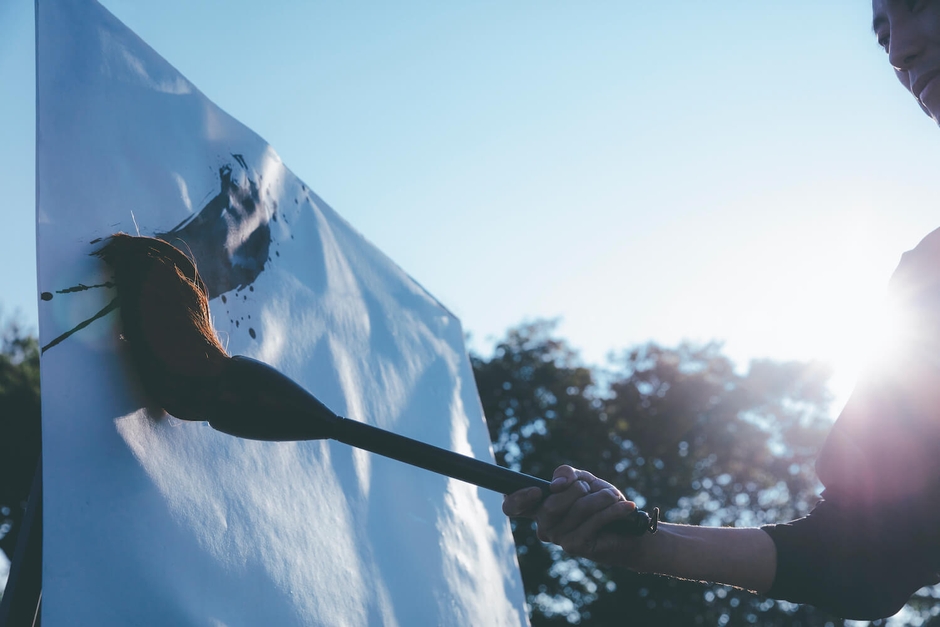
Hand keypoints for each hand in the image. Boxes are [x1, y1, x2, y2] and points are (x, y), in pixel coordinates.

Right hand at [502, 465, 640, 562]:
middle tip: (591, 490)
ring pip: (578, 508)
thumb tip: (556, 485)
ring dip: (601, 497)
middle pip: (552, 503)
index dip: (517, 498)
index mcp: (540, 508)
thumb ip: (567, 474)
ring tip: (614, 497)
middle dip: (578, 489)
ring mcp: (558, 538)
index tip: (537, 491)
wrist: (626, 528)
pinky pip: (594, 520)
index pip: (512, 507)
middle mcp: (544, 526)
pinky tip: (625, 506)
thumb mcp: (584, 480)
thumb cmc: (601, 502)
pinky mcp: (576, 546)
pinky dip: (612, 509)